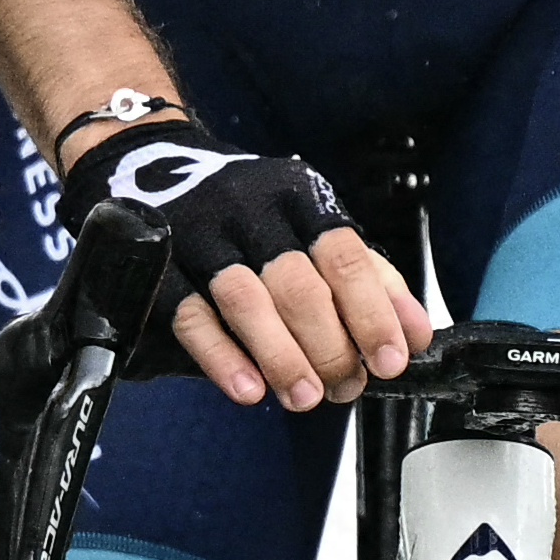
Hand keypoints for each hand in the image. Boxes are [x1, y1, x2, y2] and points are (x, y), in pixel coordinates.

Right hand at [62, 124, 426, 409]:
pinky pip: (190, 315)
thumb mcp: (306, 225)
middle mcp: (249, 208)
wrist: (144, 163)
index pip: (345, 257)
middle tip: (346, 387)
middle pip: (298, 284)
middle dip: (329, 345)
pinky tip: (248, 390)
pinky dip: (222, 357)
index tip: (392, 359)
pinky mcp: (157, 266)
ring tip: (305, 397)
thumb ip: (363, 276)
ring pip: (246, 300)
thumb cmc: (246, 212)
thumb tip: (415, 332)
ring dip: (281, 356)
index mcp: (296, 195)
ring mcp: (198, 234)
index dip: (372, 313)